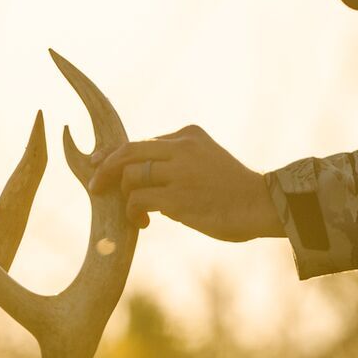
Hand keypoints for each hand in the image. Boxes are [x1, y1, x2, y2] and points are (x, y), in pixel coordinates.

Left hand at [89, 125, 284, 241]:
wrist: (262, 204)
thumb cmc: (233, 188)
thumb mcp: (207, 159)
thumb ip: (177, 160)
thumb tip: (137, 174)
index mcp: (188, 135)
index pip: (141, 142)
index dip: (113, 154)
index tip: (97, 164)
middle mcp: (182, 148)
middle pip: (127, 154)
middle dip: (105, 170)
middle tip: (96, 188)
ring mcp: (179, 172)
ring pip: (130, 178)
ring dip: (127, 198)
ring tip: (139, 215)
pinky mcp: (178, 198)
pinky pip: (138, 200)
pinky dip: (133, 212)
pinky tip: (144, 223)